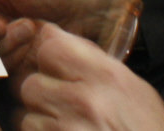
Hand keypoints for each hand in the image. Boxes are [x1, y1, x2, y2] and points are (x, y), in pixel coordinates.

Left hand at [14, 23, 163, 130]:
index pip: (50, 46)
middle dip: (41, 93)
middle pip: (30, 84)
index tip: (55, 63)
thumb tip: (61, 42)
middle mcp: (83, 102)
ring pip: (27, 117)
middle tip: (59, 103)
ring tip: (66, 128)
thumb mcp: (137, 91)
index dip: (49, 55)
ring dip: (41, 123)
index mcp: (105, 78)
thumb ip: (98, 65)